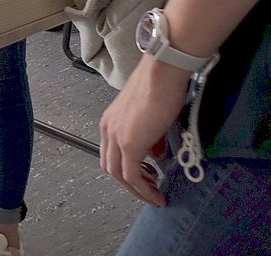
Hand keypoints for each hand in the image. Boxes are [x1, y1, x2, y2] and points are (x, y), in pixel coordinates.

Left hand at [99, 56, 192, 206]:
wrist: (162, 74)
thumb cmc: (161, 88)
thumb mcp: (152, 118)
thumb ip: (150, 138)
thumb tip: (155, 155)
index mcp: (111, 121)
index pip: (111, 154)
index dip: (126, 170)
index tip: (144, 179)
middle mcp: (108, 129)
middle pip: (111, 167)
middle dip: (130, 184)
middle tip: (149, 192)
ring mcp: (116, 136)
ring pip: (118, 174)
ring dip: (137, 190)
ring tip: (154, 196)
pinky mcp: (128, 143)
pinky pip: (131, 175)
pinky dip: (143, 189)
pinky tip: (156, 194)